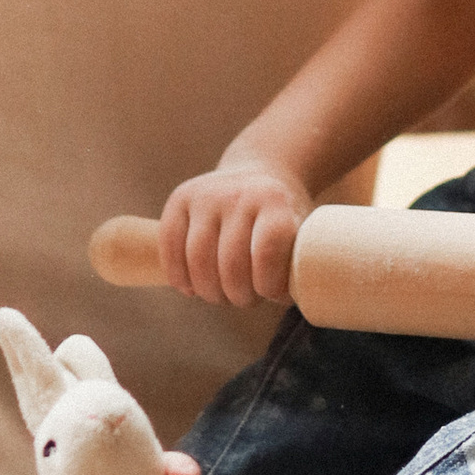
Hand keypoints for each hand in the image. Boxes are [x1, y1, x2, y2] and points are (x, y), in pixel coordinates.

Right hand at [158, 157, 311, 307]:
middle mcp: (239, 194)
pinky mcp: (180, 198)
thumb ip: (301, 264)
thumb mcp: (304, 231)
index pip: (268, 252)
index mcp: (276, 202)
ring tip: (221, 296)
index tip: (272, 294)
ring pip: (197, 260)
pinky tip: (192, 288)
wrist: (261, 172)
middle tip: (245, 299)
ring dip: (210, 291)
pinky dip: (179, 276)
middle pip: (231, 264)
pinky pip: (170, 246)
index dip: (268, 285)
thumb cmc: (285, 217)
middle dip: (238, 296)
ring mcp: (206, 194)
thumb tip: (292, 302)